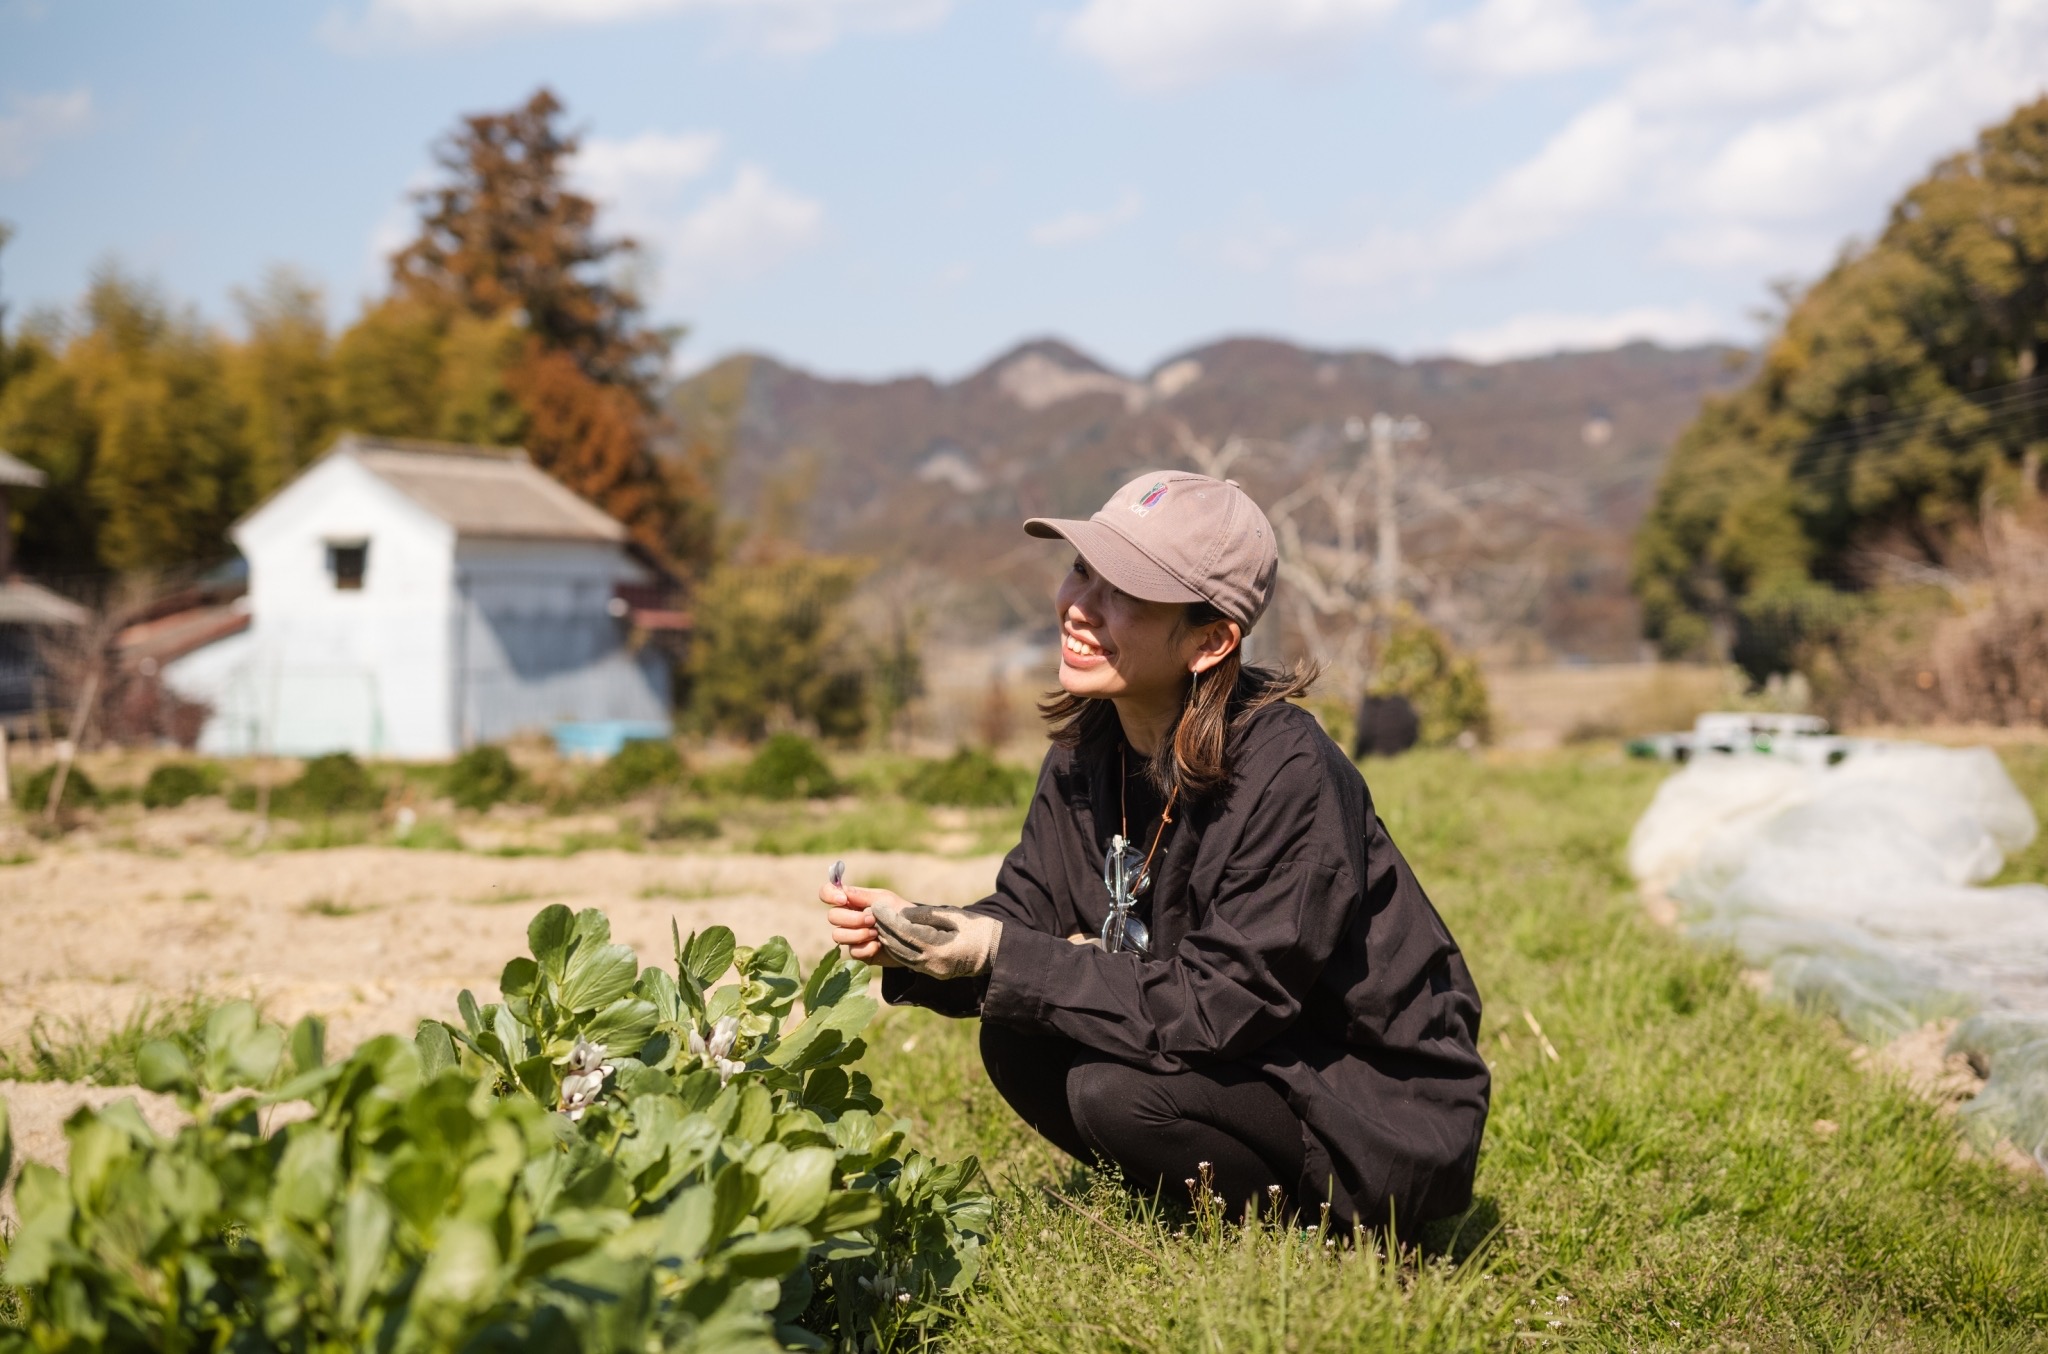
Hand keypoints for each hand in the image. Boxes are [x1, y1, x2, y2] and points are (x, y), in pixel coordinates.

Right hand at [819, 877, 903, 967]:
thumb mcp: (885, 900)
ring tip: (877, 933)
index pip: (827, 893)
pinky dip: (867, 948)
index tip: (843, 900)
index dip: (829, 895)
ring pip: (838, 935)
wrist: (916, 937)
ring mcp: (852, 935)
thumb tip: (843, 890)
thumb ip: (863, 896)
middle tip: (872, 919)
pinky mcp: (859, 952)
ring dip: (859, 934)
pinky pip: (852, 951)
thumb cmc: (902, 913)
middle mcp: (848, 917)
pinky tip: (879, 945)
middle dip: (852, 919)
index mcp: (853, 900)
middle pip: (832, 916)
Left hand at [870, 903, 1001, 979]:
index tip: (877, 906)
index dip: (888, 919)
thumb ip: (927, 915)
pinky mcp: (932, 973)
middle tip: (872, 913)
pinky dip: (897, 948)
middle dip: (883, 929)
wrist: (995, 952)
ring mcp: (932, 971)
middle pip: (898, 946)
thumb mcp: (954, 916)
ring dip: (887, 939)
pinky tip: (891, 936)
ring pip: (900, 956)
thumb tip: (901, 913)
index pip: (905, 933)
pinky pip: (908, 961)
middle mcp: (932, 964)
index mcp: (939, 949)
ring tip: (879, 923)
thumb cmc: (977, 928)